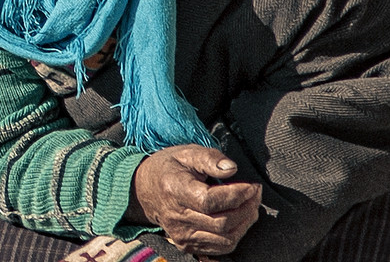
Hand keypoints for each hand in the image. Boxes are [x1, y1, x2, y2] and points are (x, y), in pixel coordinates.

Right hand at [127, 145, 262, 255]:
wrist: (144, 189)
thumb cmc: (170, 168)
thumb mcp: (187, 153)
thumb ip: (210, 158)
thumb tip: (232, 168)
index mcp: (174, 190)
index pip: (210, 201)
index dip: (237, 195)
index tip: (252, 185)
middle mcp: (176, 217)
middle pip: (222, 223)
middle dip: (247, 208)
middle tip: (256, 194)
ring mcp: (181, 234)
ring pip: (225, 239)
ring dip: (246, 222)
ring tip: (251, 205)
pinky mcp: (187, 244)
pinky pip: (221, 247)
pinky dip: (236, 234)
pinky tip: (239, 218)